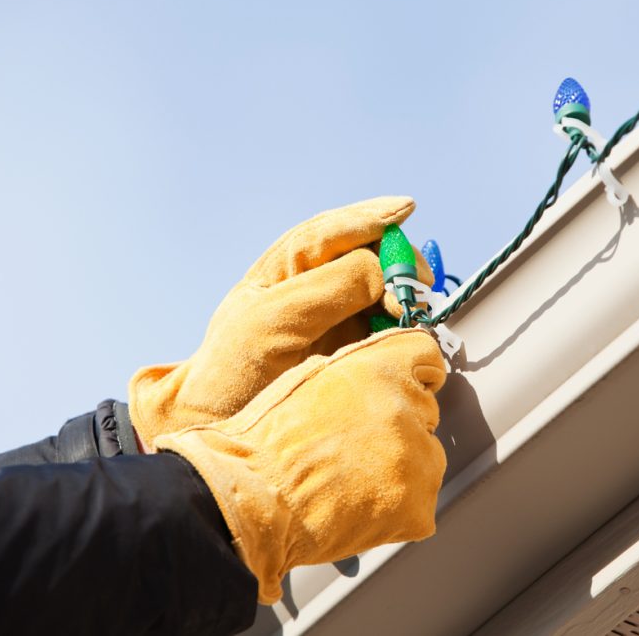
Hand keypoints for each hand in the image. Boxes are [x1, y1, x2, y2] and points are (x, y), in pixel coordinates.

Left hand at [128, 197, 431, 445]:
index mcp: (280, 271)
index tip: (406, 210)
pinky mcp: (345, 348)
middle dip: (394, 257)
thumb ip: (324, 290)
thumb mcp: (270, 324)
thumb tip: (380, 270)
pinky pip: (381, 323)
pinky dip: (400, 322)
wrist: (220, 430)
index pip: (328, 232)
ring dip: (400, 291)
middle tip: (418, 279)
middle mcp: (307, 288)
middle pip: (360, 254)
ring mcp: (328, 318)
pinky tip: (410, 330)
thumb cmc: (232, 375)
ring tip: (414, 307)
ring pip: (376, 287)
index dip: (369, 218)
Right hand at [155, 328, 446, 603]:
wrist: (250, 499)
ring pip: (427, 458)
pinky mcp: (418, 508)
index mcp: (381, 367)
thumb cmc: (265, 441)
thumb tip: (381, 373)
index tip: (401, 386)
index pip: (427, 354)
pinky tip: (358, 507)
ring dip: (402, 467)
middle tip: (354, 444)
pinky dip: (398, 509)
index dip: (411, 372)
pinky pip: (420, 505)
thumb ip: (359, 368)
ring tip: (351, 479)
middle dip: (399, 423)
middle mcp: (407, 407)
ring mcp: (418, 460)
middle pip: (425, 409)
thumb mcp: (309, 375)